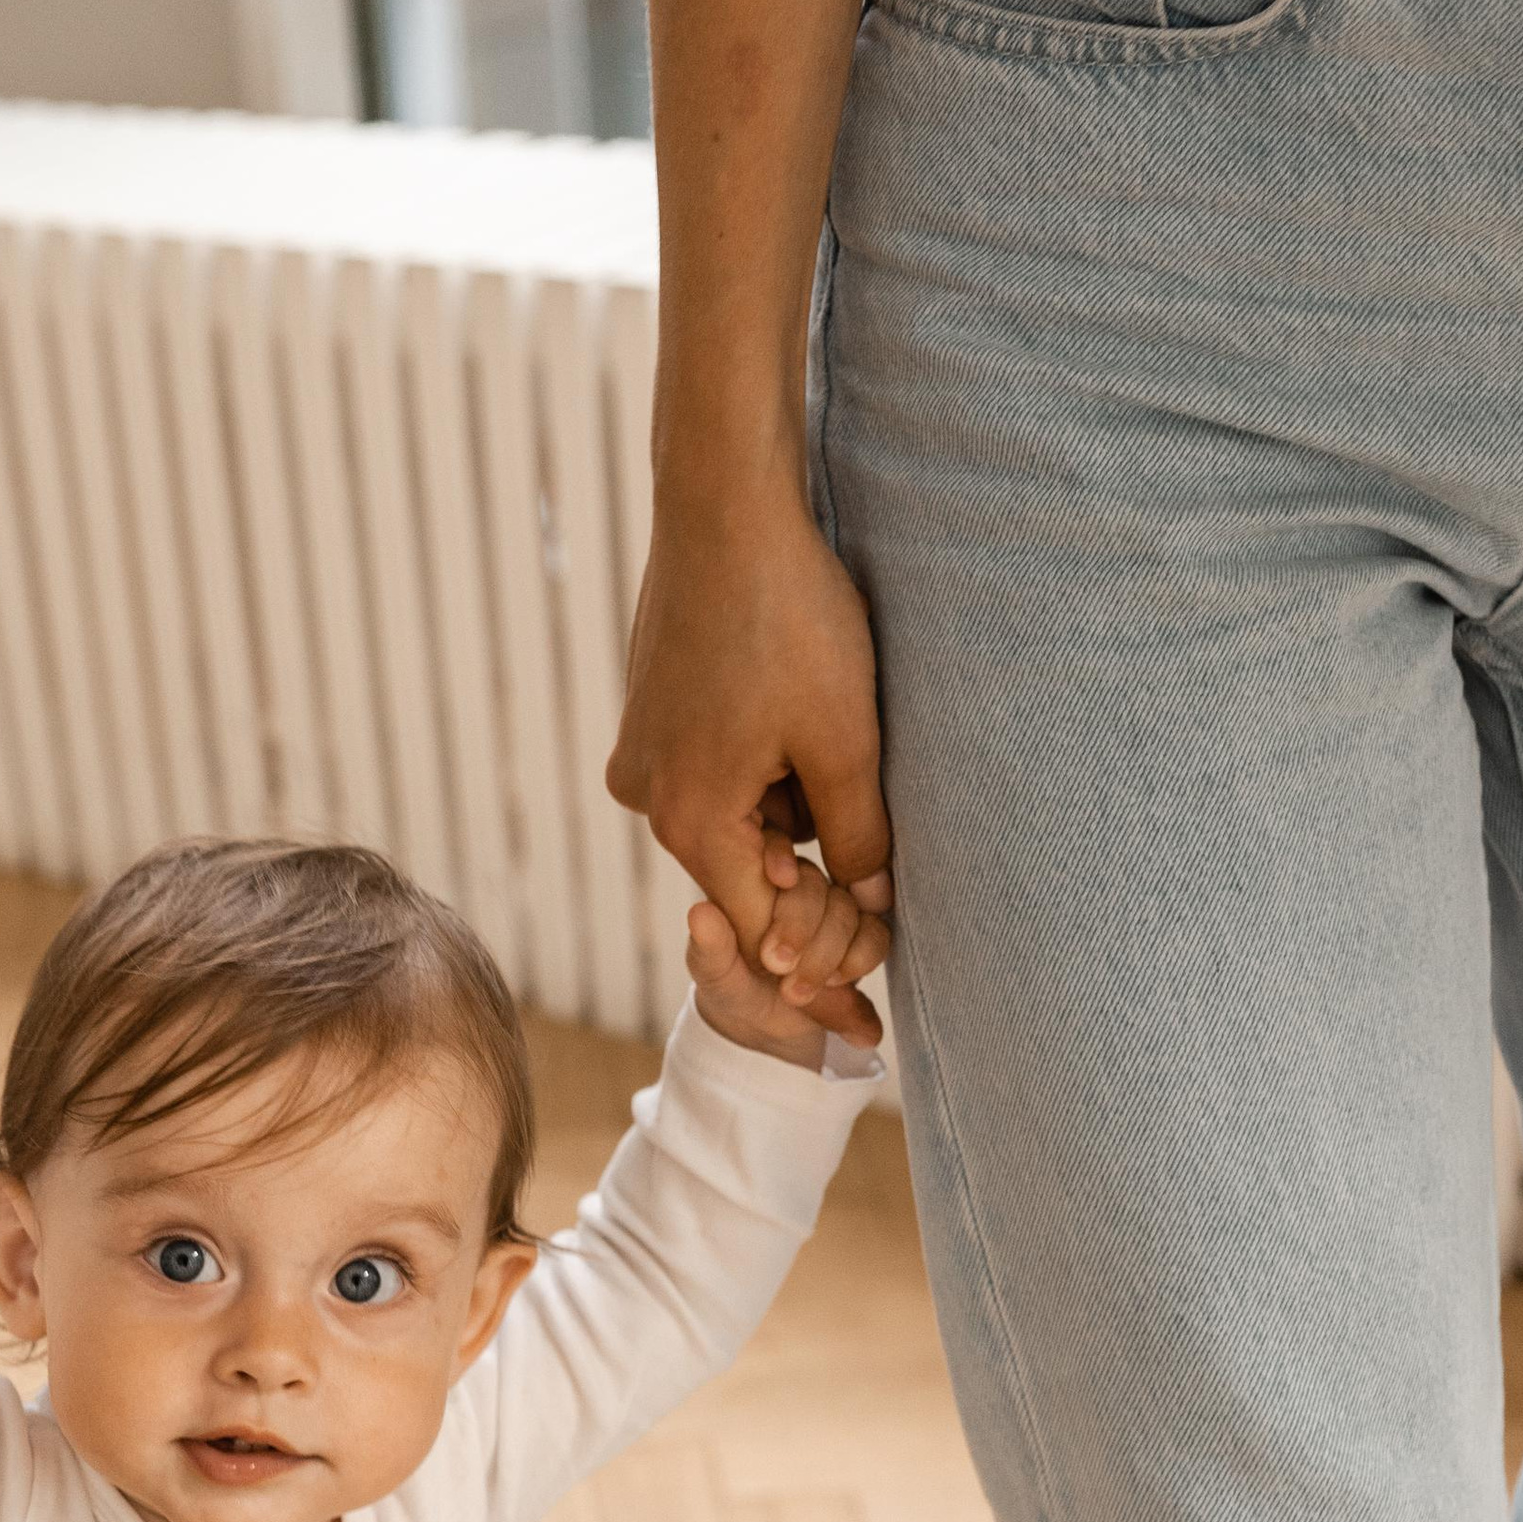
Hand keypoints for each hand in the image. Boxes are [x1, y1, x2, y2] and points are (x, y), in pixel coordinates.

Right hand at [608, 483, 892, 1043]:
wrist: (723, 506)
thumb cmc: (788, 619)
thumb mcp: (845, 741)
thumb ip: (861, 836)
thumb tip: (876, 901)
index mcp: (692, 820)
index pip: (763, 931)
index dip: (821, 969)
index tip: (864, 1015)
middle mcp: (647, 798)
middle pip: (747, 875)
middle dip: (814, 877)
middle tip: (881, 883)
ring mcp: (641, 754)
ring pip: (738, 820)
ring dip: (793, 807)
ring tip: (830, 729)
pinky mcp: (650, 716)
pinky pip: (718, 773)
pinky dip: (765, 767)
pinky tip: (796, 705)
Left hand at [685, 836, 884, 1067]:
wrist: (765, 1028)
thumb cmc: (732, 990)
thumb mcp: (714, 976)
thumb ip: (710, 949)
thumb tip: (700, 914)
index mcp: (756, 880)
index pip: (774, 849)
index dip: (780, 858)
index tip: (780, 880)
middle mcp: (798, 886)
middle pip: (816, 885)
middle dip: (801, 927)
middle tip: (777, 967)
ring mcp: (833, 909)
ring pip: (848, 909)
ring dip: (827, 952)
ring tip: (797, 992)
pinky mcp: (861, 936)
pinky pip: (875, 934)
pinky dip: (859, 959)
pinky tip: (835, 984)